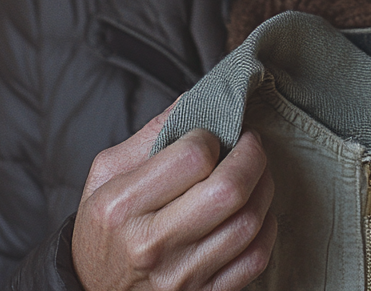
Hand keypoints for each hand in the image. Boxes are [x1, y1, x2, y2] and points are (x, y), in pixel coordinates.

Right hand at [72, 105, 275, 290]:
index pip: (193, 157)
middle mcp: (152, 245)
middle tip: (250, 142)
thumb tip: (198, 98)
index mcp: (123, 206)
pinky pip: (254, 259)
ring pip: (248, 223)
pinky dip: (266, 228)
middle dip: (252, 155)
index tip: (211, 136)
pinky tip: (255, 210)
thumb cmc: (104, 224)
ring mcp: (180, 277)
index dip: (211, 137)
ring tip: (255, 172)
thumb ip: (152, 132)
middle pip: (228, 191)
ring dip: (264, 187)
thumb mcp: (107, 172)